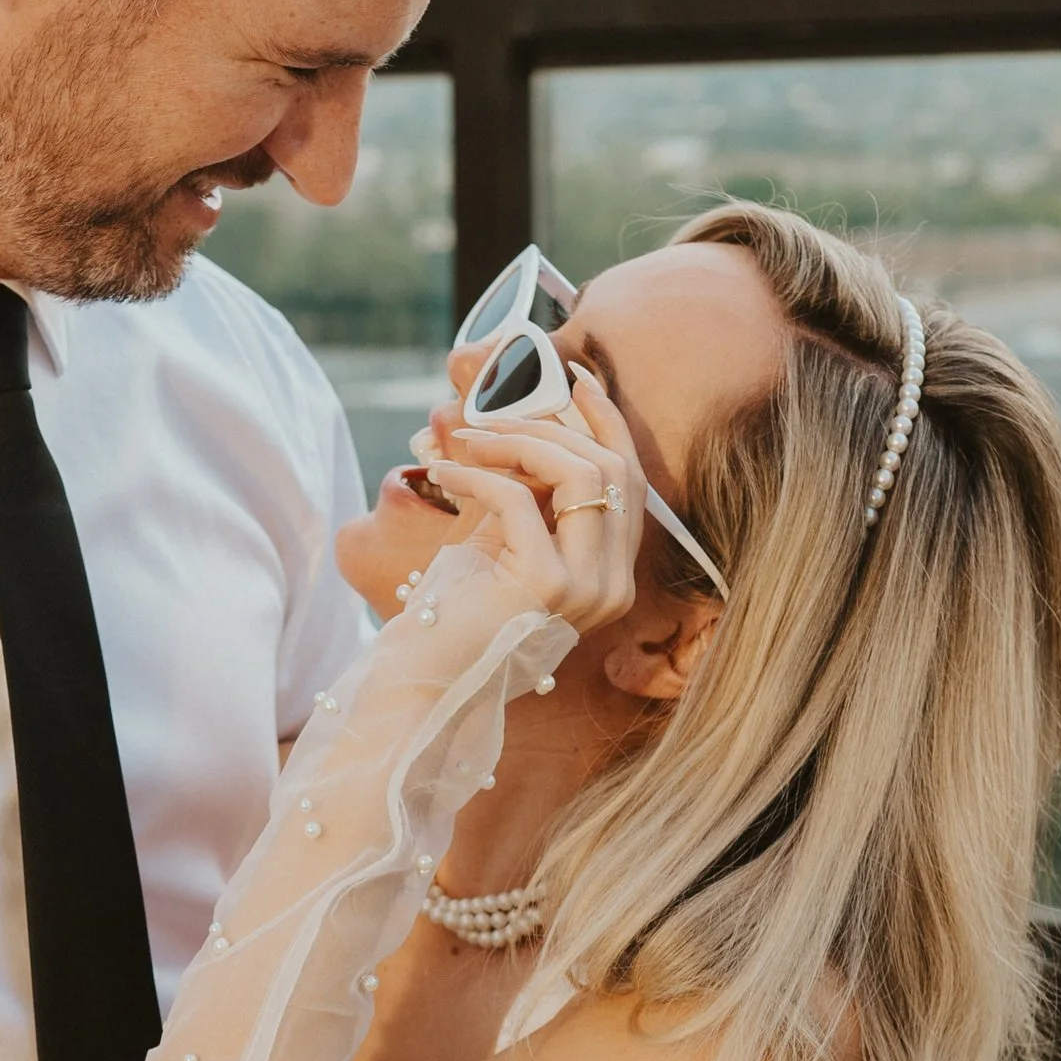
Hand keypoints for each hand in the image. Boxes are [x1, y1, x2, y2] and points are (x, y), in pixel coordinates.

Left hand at [423, 370, 643, 632]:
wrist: (428, 678)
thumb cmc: (460, 614)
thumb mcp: (507, 540)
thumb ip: (532, 492)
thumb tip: (525, 423)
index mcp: (613, 576)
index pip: (631, 484)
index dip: (609, 425)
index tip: (577, 381)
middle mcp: (613, 585)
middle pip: (609, 469)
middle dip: (549, 428)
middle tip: (489, 422)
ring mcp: (588, 588)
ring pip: (579, 474)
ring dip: (519, 444)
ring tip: (469, 443)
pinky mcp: (547, 584)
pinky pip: (519, 500)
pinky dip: (478, 476)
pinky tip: (445, 474)